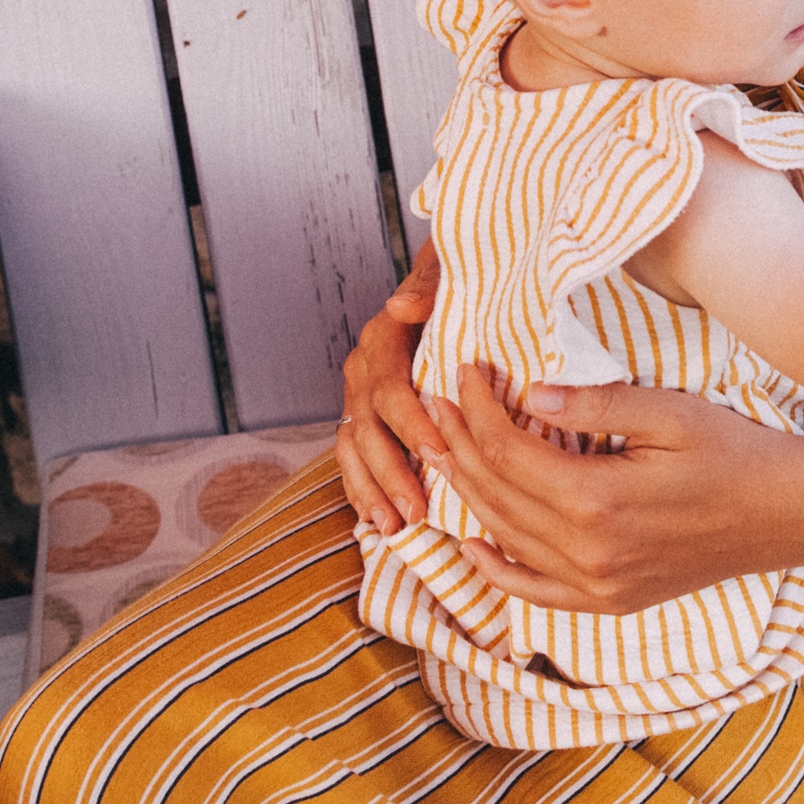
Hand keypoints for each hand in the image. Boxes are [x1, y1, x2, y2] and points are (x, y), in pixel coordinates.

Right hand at [335, 242, 445, 533]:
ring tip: (395, 527)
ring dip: (372, 490)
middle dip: (392, 472)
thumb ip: (428, 287)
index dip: (413, 425)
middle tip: (417, 511)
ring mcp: (356, 393)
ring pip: (353, 448)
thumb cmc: (452, 285)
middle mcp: (362, 367)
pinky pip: (350, 457)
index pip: (391, 389)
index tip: (440, 456)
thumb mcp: (445, 276)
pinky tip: (377, 520)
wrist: (435, 286)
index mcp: (382, 339)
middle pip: (368, 427)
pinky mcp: (360, 414)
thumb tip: (402, 305)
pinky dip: (361, 489)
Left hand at [430, 363, 803, 614]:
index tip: (463, 372)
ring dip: (467, 493)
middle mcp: (588, 553)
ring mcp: (597, 585)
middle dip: (459, 444)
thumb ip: (597, 403)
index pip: (507, 452)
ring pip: (506, 538)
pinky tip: (472, 543)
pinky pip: (534, 592)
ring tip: (445, 449)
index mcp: (598, 501)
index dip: (475, 410)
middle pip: (496, 495)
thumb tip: (528, 394)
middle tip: (437, 401)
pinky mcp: (610, 601)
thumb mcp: (669, 412)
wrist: (786, 514)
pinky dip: (496, 569)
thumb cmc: (733, 451)